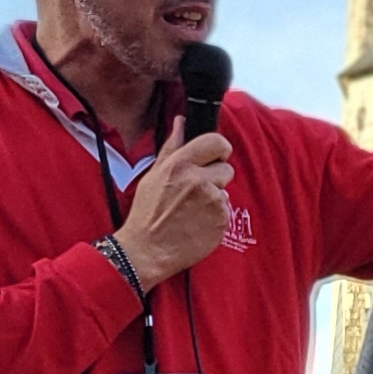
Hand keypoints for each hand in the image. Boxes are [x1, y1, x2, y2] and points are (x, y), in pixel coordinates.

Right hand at [109, 128, 236, 287]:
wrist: (147, 251)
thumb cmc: (146, 214)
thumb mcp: (153, 174)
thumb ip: (172, 147)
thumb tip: (181, 122)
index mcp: (180, 165)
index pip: (216, 141)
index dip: (219, 149)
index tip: (216, 156)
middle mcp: (199, 180)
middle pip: (226, 168)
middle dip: (215, 177)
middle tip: (196, 191)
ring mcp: (212, 202)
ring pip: (225, 192)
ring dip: (213, 199)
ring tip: (191, 211)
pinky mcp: (221, 222)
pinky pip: (226, 212)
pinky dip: (215, 217)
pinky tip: (196, 223)